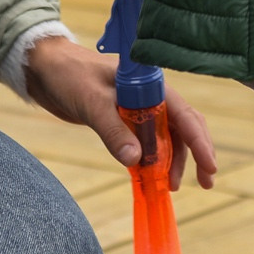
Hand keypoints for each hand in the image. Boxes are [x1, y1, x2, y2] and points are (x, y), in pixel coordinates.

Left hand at [24, 34, 218, 190]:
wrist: (44, 68)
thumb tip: (136, 161)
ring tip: (171, 185)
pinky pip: (147, 141)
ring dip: (173, 160)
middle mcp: (150, 95)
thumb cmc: (69, 75)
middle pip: (183, 125)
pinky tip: (153, 176)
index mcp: (149, 84)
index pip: (183, 113)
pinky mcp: (124, 119)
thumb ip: (113, 130)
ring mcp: (138, 107)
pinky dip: (153, 159)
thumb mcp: (91, 102)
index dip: (199, 140)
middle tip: (205, 182)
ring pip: (167, 136)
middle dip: (196, 153)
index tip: (209, 166)